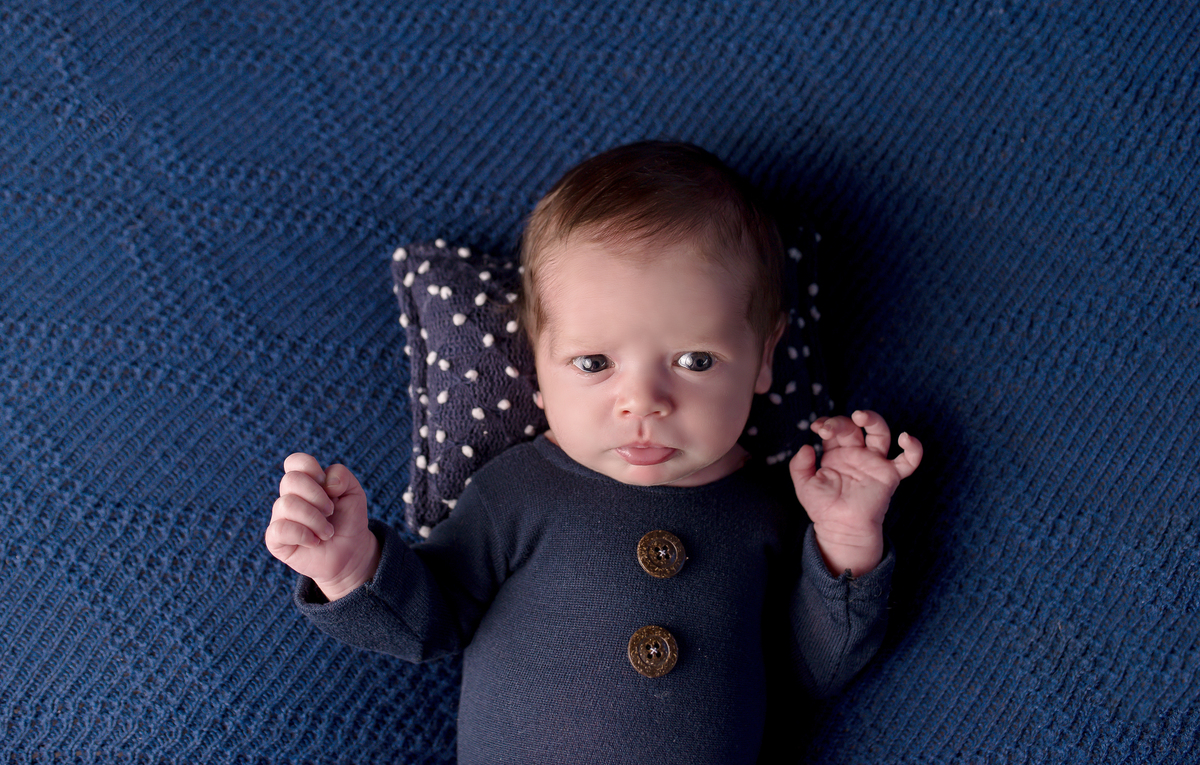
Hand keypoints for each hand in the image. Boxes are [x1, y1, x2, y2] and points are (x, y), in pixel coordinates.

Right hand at [265, 453, 380, 600]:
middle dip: (318, 497)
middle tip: (331, 512)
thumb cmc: (349, 520)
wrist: (351, 552)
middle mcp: (289, 497)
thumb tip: (326, 482)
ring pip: (286, 505)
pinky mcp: (275, 540)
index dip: (312, 470)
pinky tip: (314, 542)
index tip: (329, 488)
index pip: (295, 461)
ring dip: (315, 520)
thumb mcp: (354, 492)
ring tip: (327, 532)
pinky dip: (303, 535)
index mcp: (305, 481)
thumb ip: (342, 476)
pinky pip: (279, 529)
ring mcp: (280, 517)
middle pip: (290, 480)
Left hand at [789, 410, 921, 575]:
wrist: (840, 529)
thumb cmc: (824, 508)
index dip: (827, 423)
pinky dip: (913, 448)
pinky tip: (907, 438)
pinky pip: (909, 461)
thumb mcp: (804, 485)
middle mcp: (857, 454)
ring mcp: (874, 463)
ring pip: (880, 433)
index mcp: (837, 453)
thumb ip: (799, 466)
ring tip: (860, 416)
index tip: (816, 427)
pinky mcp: (889, 475)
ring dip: (873, 420)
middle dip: (841, 422)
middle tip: (828, 428)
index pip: (835, 429)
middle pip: (854, 428)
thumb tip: (807, 446)